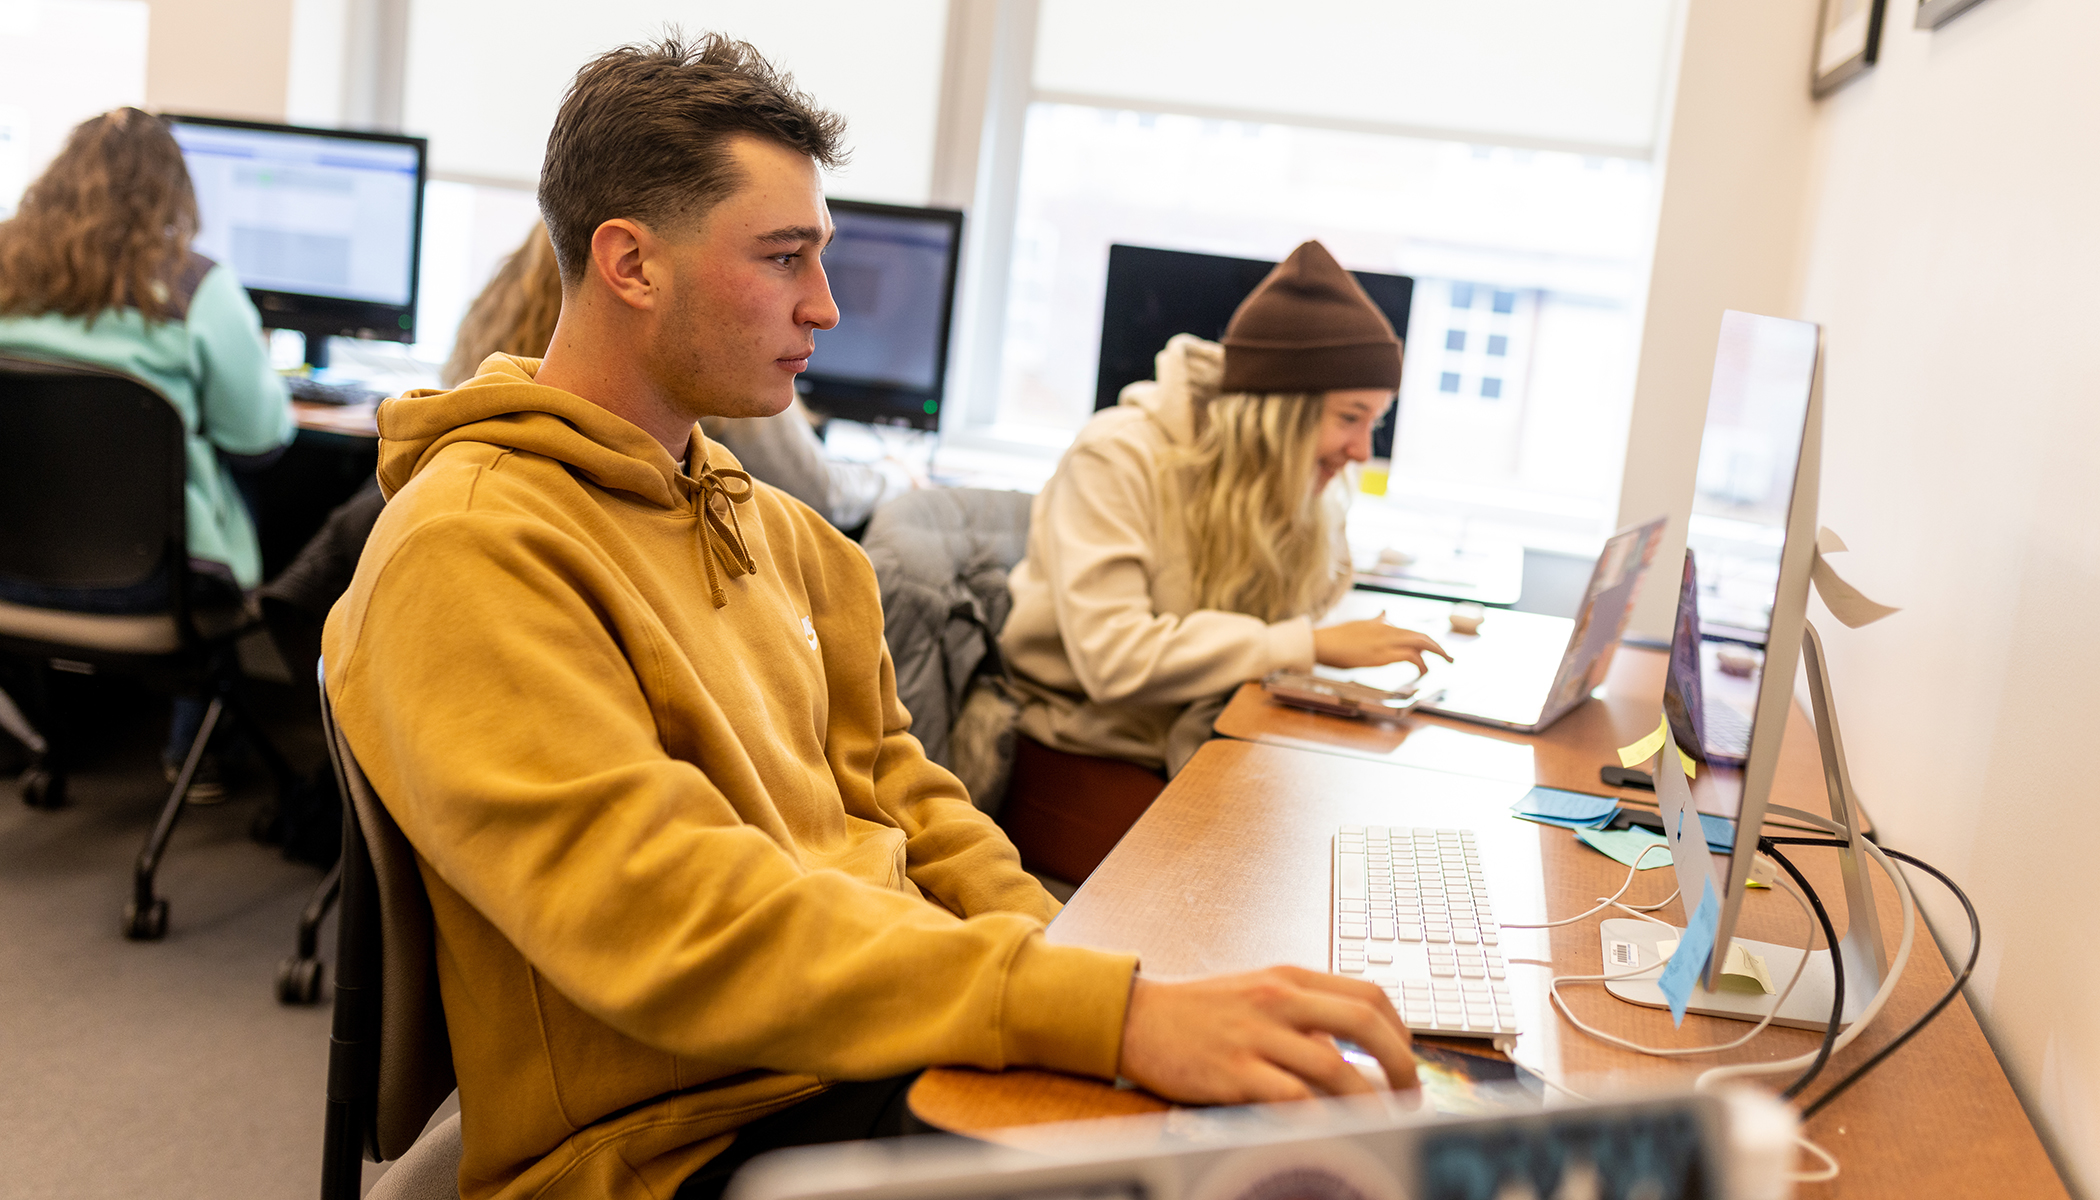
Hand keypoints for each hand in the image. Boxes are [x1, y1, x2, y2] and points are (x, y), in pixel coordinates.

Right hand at [1116, 966, 1417, 1103]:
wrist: (1135, 1018)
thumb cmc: (1198, 1011)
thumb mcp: (1256, 992)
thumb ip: (1303, 1013)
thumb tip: (1352, 1051)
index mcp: (1289, 978)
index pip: (1368, 994)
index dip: (1400, 1031)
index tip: (1406, 1060)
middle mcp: (1278, 999)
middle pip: (1365, 1023)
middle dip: (1400, 1065)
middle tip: (1410, 1097)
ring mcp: (1257, 1035)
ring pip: (1335, 1068)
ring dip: (1368, 1103)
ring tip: (1379, 1124)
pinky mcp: (1234, 1071)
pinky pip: (1292, 1098)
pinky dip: (1320, 1118)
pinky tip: (1330, 1132)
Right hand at [1313, 615, 1451, 671]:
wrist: (1321, 642)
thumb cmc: (1335, 638)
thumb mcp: (1359, 625)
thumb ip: (1375, 621)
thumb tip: (1384, 613)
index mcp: (1382, 624)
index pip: (1410, 631)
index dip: (1425, 641)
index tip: (1434, 650)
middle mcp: (1387, 629)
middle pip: (1421, 635)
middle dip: (1438, 646)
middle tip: (1450, 658)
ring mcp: (1386, 641)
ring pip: (1421, 642)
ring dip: (1437, 653)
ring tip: (1445, 663)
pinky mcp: (1383, 654)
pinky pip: (1411, 656)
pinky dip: (1421, 664)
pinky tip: (1423, 673)